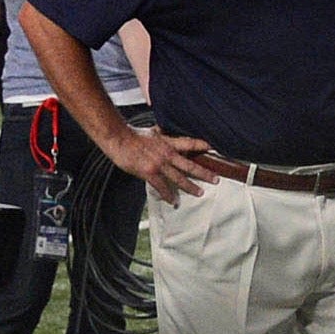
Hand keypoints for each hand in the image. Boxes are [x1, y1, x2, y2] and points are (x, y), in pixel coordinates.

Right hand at [113, 126, 229, 204]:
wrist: (118, 138)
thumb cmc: (131, 135)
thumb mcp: (151, 132)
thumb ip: (160, 135)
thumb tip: (162, 132)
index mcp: (167, 142)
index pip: (189, 143)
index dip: (201, 145)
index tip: (212, 148)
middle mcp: (166, 154)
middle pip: (190, 165)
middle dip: (204, 173)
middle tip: (216, 179)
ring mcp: (159, 164)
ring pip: (179, 178)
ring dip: (191, 187)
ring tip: (200, 193)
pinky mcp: (149, 173)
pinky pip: (162, 187)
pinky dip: (168, 195)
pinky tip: (174, 202)